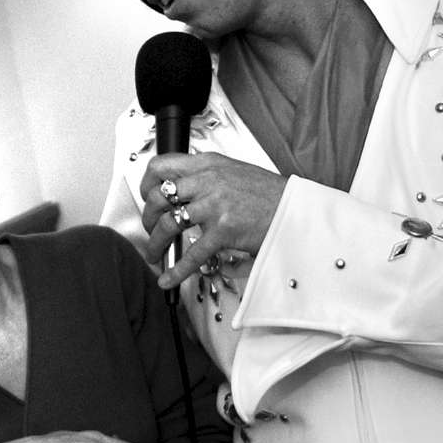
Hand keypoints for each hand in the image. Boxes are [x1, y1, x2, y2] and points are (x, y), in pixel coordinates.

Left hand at [139, 152, 286, 289]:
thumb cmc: (270, 195)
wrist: (296, 209)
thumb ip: (208, 177)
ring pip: (168, 224)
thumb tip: (184, 192)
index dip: (146, 184)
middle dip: (148, 219)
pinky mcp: (223, 230)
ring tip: (155, 253)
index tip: (146, 197)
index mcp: (209, 164)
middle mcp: (208, 181)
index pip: (162, 166)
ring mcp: (215, 205)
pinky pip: (191, 254)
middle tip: (150, 229)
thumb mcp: (235, 172)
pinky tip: (168, 278)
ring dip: (156, 243)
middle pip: (158, 197)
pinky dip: (175, 270)